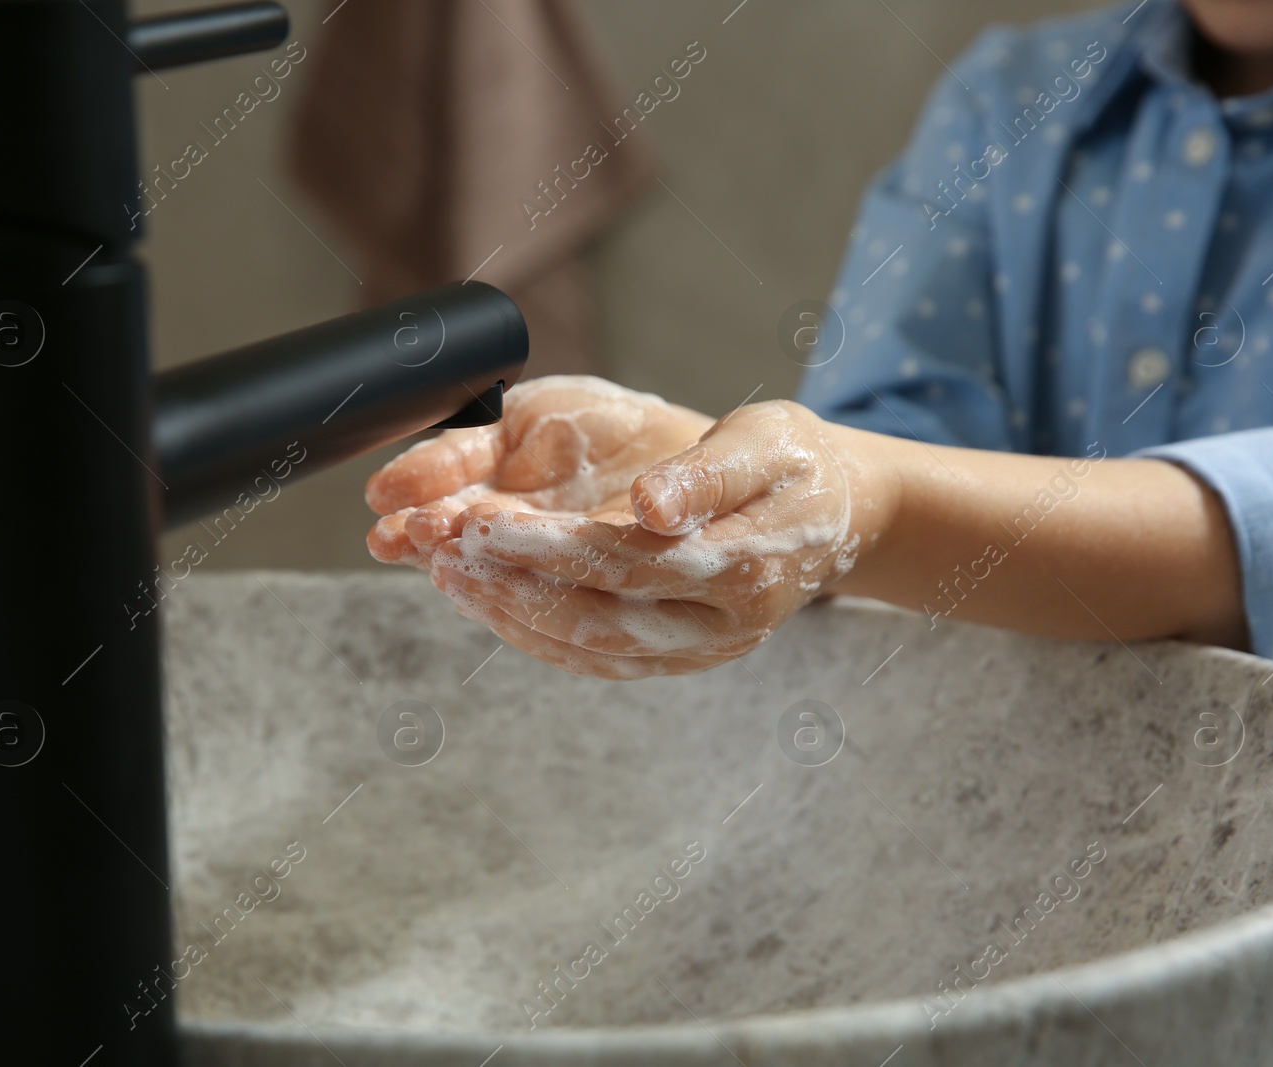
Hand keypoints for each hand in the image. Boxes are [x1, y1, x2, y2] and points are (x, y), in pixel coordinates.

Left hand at [375, 396, 879, 678]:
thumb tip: (653, 504)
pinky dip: (529, 628)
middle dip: (508, 583)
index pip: (627, 563)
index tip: (479, 520)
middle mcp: (716, 627)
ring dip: (506, 610)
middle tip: (436, 546)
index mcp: (745, 570)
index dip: (549, 547)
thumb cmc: (797, 466)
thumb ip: (709, 475)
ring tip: (440, 568)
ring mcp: (694, 652)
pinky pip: (590, 654)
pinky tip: (482, 596)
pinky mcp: (671, 658)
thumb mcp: (768, 443)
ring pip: (585, 644)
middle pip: (596, 615)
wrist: (836, 516)